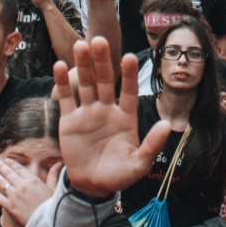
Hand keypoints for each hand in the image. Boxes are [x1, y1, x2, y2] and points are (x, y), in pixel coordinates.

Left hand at [0, 151, 60, 226]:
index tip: (7, 160)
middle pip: (9, 173)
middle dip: (1, 166)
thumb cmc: (51, 205)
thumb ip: (53, 175)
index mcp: (32, 180)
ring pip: (2, 183)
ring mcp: (15, 196)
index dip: (11, 163)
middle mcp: (22, 186)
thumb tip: (59, 163)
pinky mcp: (10, 206)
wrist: (46, 222)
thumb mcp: (54, 188)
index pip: (19, 168)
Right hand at [53, 38, 170, 199]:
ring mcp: (88, 113)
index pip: (129, 91)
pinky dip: (63, 82)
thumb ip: (152, 145)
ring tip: (80, 45)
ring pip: (86, 84)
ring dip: (83, 65)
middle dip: (103, 61)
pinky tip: (59, 65)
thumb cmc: (119, 175)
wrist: (92, 186)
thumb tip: (166, 125)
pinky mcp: (70, 120)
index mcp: (126, 117)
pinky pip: (67, 98)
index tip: (129, 57)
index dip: (129, 75)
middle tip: (100, 40)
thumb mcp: (139, 164)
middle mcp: (107, 109)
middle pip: (106, 81)